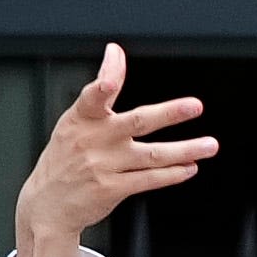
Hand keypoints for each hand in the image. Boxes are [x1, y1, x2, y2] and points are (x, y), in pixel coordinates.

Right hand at [14, 44, 213, 256]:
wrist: (47, 205)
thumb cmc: (65, 156)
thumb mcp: (74, 121)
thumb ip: (99, 90)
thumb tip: (115, 52)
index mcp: (81, 119)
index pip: (92, 97)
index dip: (101, 85)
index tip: (109, 81)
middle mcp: (93, 141)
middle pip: (136, 122)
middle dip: (168, 114)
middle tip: (194, 106)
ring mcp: (102, 167)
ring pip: (152, 155)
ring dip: (185, 150)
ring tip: (210, 145)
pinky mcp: (111, 190)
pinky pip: (148, 179)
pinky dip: (172, 174)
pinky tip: (189, 167)